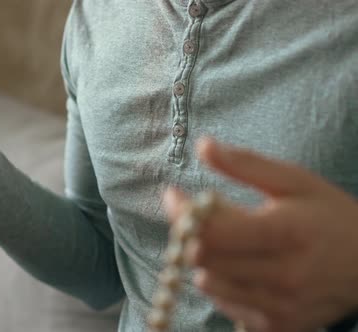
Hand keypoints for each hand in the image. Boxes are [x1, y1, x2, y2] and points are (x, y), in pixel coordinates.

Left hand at [164, 138, 357, 331]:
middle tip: (195, 217)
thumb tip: (203, 146)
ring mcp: (280, 306)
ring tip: (224, 242)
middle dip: (189, 234)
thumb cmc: (329, 217)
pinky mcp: (276, 326)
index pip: (215, 232)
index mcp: (287, 233)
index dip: (184, 214)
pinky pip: (225, 305)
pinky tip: (238, 267)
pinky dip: (221, 283)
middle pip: (206, 258)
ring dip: (204, 259)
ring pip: (210, 283)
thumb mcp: (295, 181)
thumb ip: (246, 164)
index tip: (173, 195)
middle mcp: (283, 275)